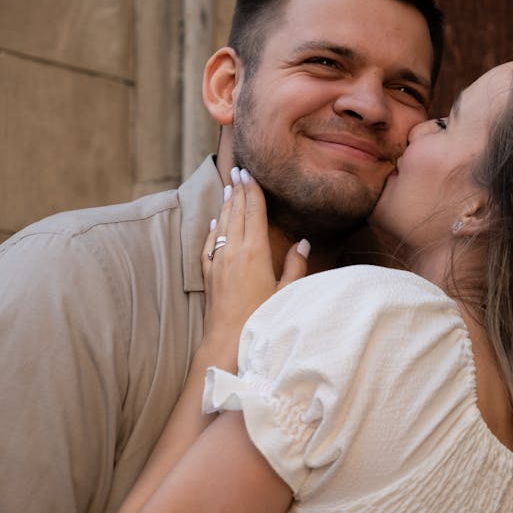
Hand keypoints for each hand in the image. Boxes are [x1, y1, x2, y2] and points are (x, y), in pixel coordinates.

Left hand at [202, 166, 308, 345]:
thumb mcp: (287, 293)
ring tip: (229, 188)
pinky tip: (215, 222)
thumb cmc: (261, 319)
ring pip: (222, 225)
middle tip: (238, 170)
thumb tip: (303, 243)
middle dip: (239, 190)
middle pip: (237, 213)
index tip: (250, 173)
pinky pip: (209, 245)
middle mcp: (234, 252)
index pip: (254, 212)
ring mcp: (218, 262)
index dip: (253, 191)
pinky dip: (213, 230)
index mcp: (256, 252)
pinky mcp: (209, 275)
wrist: (227, 342)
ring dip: (226, 205)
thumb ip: (295, 265)